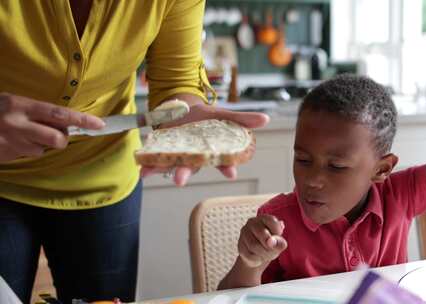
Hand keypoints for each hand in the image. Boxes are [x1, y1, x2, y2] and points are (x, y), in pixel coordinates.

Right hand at [0, 93, 104, 161]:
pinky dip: (23, 149)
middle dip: (61, 139)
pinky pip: (26, 155)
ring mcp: (10, 142)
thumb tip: (64, 121)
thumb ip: (36, 111)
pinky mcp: (5, 155)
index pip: (59, 113)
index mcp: (20, 105)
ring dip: (38, 144)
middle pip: (56, 138)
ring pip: (41, 149)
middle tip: (55, 134)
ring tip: (21, 134)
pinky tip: (10, 141)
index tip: (99, 124)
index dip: (82, 119)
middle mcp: (17, 123)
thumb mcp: (12, 102)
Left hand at [140, 102, 269, 185]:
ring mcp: (180, 156)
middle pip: (193, 168)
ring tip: (150, 174)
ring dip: (161, 172)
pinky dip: (148, 166)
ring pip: (173, 167)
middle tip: (180, 180)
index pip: (222, 161)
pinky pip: (156, 162)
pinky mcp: (165, 152)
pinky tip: (142, 170)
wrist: (181, 108)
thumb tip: (267, 119)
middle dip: (186, 174)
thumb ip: (242, 119)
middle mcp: (196, 157)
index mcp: (213, 151)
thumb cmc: (204, 116)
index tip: (231, 173)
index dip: (227, 167)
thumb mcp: (222, 114)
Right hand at [237, 215, 286, 267]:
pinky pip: (249, 254)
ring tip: (266, 255)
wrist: (258, 255)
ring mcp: (244, 233)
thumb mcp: (279, 243)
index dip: (277, 232)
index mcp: (264, 218)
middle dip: (271, 247)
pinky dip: (256, 259)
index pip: (271, 221)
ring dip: (264, 254)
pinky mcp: (240, 245)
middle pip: (263, 234)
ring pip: (254, 245)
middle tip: (273, 250)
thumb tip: (271, 242)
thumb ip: (279, 242)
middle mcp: (252, 222)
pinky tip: (258, 257)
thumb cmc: (271, 245)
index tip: (278, 238)